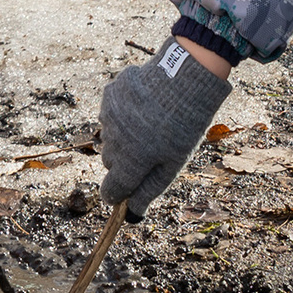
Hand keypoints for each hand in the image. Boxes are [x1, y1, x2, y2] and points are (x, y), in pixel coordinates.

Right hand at [98, 40, 232, 220]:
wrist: (183, 78)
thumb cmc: (184, 125)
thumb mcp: (173, 164)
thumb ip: (149, 190)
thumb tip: (133, 215)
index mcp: (131, 162)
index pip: (110, 191)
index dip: (116, 195)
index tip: (122, 194)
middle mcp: (114, 142)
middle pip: (110, 163)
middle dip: (124, 163)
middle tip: (148, 151)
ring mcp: (109, 118)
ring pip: (110, 138)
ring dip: (123, 137)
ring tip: (149, 124)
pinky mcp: (108, 96)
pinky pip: (110, 114)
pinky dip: (122, 115)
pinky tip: (142, 106)